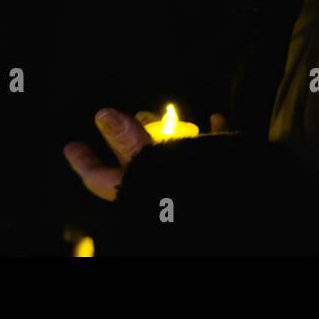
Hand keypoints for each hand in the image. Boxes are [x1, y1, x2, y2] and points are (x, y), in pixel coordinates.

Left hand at [64, 110, 230, 201]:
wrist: (248, 203)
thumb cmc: (193, 189)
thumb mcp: (156, 162)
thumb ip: (129, 142)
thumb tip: (102, 115)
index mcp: (140, 192)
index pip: (102, 179)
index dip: (85, 162)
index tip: (70, 145)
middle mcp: (161, 192)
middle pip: (139, 165)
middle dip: (133, 138)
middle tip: (131, 115)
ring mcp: (190, 186)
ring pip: (173, 159)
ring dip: (168, 135)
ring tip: (164, 115)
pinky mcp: (221, 177)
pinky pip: (215, 153)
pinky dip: (214, 134)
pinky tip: (216, 118)